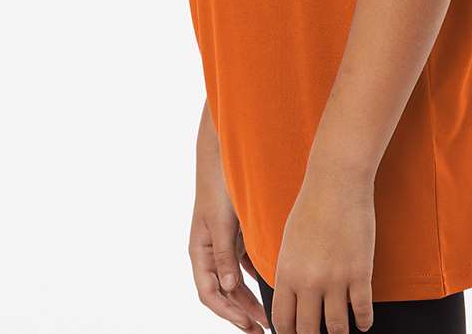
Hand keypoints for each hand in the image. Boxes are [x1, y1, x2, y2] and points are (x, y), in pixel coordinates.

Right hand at [189, 133, 269, 331]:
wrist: (224, 155)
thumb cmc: (219, 187)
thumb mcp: (222, 222)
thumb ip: (225, 255)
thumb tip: (229, 288)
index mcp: (200, 252)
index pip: (210, 294)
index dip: (228, 313)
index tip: (248, 324)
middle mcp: (210, 252)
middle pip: (224, 293)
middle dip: (241, 313)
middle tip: (262, 330)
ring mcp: (223, 245)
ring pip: (235, 282)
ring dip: (249, 300)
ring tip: (268, 316)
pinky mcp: (237, 235)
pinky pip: (245, 264)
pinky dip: (256, 277)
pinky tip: (272, 285)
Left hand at [270, 163, 374, 333]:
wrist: (337, 182)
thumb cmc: (311, 206)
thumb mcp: (289, 241)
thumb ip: (289, 271)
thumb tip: (291, 296)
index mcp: (287, 273)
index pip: (283, 321)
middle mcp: (309, 282)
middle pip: (308, 330)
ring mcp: (336, 279)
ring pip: (336, 327)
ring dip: (339, 333)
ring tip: (341, 332)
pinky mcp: (360, 272)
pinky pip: (362, 311)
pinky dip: (363, 322)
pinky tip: (363, 323)